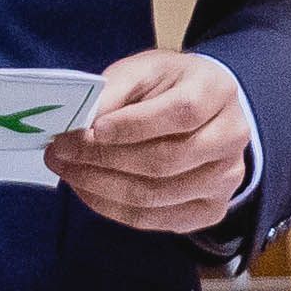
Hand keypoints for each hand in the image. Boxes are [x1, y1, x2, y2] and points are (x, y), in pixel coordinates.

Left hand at [42, 49, 252, 233]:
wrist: (205, 111)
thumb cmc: (169, 86)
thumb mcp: (144, 69)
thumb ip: (116, 89)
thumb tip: (81, 122)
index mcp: (217, 91)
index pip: (180, 113)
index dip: (133, 125)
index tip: (90, 129)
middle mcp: (231, 138)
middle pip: (164, 160)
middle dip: (103, 159)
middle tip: (59, 150)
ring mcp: (225, 180)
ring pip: (156, 196)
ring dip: (100, 186)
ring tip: (66, 170)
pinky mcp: (211, 210)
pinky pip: (154, 220)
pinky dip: (112, 208)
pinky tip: (87, 190)